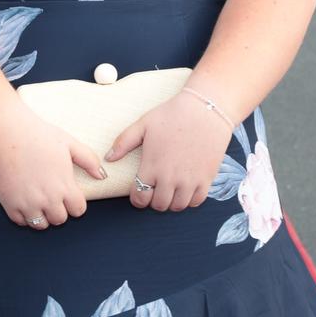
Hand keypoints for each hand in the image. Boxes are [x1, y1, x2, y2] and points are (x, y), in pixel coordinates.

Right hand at [0, 101, 105, 229]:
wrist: (5, 131)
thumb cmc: (37, 134)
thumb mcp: (69, 143)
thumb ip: (89, 160)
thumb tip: (102, 176)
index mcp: (64, 186)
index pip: (78, 210)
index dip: (75, 202)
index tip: (68, 192)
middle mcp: (47, 200)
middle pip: (60, 219)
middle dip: (59, 208)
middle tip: (52, 192)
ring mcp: (27, 204)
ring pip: (41, 225)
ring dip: (42, 214)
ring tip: (38, 197)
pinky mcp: (9, 204)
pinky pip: (20, 222)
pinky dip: (24, 214)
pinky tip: (24, 198)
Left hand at [106, 92, 232, 212]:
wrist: (205, 109)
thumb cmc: (172, 114)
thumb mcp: (144, 124)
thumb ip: (123, 142)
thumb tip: (109, 158)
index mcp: (152, 166)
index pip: (140, 198)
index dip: (137, 197)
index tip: (139, 190)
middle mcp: (170, 178)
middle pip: (159, 206)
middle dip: (154, 200)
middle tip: (155, 188)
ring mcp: (190, 180)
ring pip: (177, 207)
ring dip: (171, 201)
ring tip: (170, 188)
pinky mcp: (206, 178)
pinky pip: (196, 202)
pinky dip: (190, 199)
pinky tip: (186, 187)